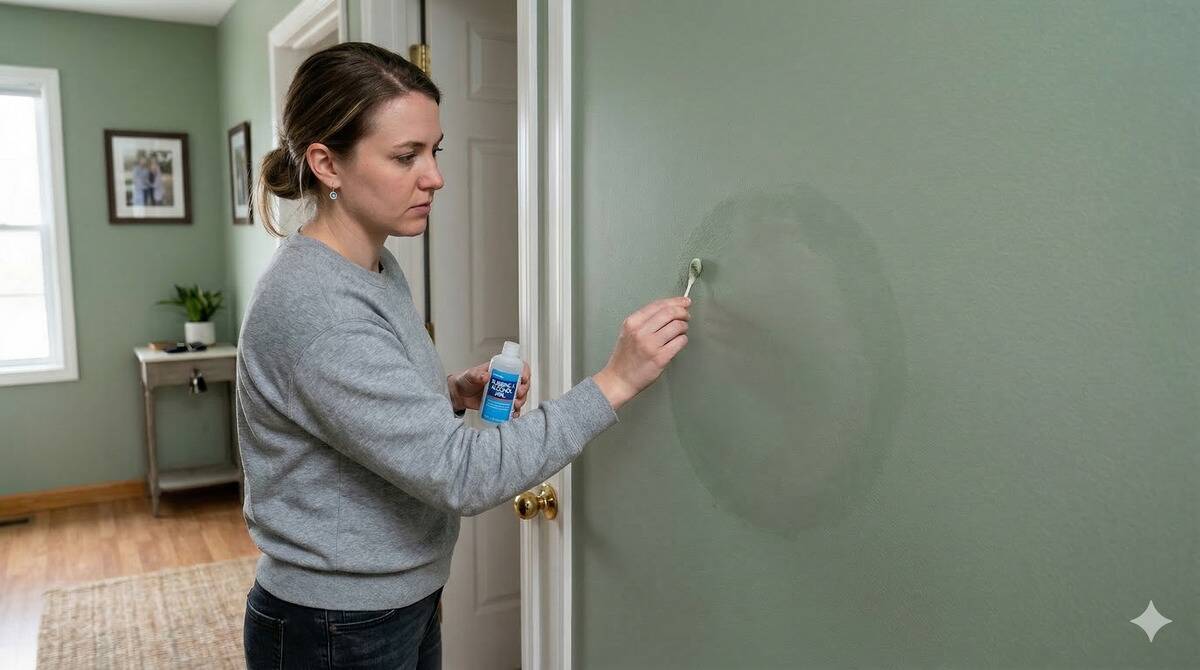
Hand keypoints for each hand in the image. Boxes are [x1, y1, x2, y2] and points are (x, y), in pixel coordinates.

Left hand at [448, 360, 531, 415]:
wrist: (459, 395)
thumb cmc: (466, 381)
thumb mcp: (470, 375)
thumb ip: (477, 375)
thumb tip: (486, 376)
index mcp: (501, 369)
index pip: (518, 367)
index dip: (525, 371)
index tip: (523, 378)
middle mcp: (506, 380)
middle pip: (522, 383)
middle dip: (524, 389)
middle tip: (518, 394)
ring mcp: (505, 392)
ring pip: (520, 396)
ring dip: (522, 401)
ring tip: (515, 405)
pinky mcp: (502, 403)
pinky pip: (513, 407)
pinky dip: (516, 411)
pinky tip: (514, 414)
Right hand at [593, 296, 690, 410]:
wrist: (619, 379)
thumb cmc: (625, 357)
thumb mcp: (628, 332)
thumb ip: (645, 320)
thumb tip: (669, 309)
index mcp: (632, 323)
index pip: (658, 305)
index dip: (675, 301)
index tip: (684, 301)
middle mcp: (641, 332)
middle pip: (669, 313)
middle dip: (683, 312)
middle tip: (687, 315)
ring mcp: (651, 345)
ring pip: (677, 326)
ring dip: (684, 326)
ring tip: (682, 330)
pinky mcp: (660, 358)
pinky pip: (680, 342)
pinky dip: (683, 339)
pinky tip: (680, 341)